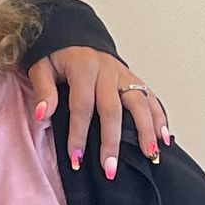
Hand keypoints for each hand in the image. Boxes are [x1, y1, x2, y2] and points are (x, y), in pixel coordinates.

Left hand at [28, 50, 168, 179]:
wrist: (72, 36)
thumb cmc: (55, 57)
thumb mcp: (40, 67)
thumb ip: (43, 89)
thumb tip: (42, 114)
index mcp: (83, 66)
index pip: (82, 105)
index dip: (79, 134)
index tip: (77, 159)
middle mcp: (107, 70)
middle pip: (113, 109)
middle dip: (112, 142)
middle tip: (110, 169)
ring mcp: (124, 74)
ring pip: (140, 103)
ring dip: (146, 131)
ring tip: (150, 155)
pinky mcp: (134, 79)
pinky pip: (151, 98)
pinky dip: (160, 117)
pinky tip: (164, 138)